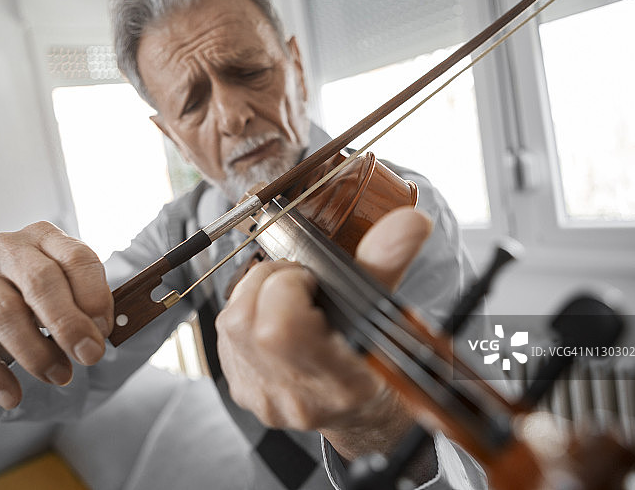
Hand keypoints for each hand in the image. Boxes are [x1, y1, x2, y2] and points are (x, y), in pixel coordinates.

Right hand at [0, 222, 112, 409]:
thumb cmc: (43, 288)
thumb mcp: (70, 285)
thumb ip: (87, 304)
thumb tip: (98, 335)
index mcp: (46, 236)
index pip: (76, 258)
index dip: (94, 296)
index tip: (104, 331)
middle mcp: (7, 246)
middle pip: (40, 282)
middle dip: (68, 324)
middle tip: (89, 356)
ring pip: (3, 312)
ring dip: (35, 352)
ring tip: (59, 376)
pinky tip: (11, 395)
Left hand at [215, 207, 431, 459]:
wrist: (361, 413)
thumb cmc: (376, 363)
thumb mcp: (388, 313)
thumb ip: (388, 262)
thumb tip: (409, 221)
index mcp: (341, 382)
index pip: (282, 329)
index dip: (288, 287)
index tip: (311, 280)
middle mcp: (297, 397)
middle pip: (246, 321)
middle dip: (267, 281)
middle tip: (297, 282)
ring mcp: (264, 398)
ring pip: (230, 323)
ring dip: (252, 294)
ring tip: (285, 296)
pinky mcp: (242, 391)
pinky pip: (225, 336)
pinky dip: (245, 313)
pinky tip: (271, 317)